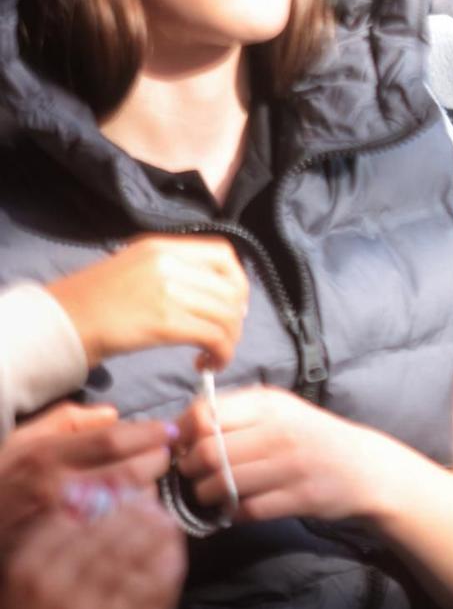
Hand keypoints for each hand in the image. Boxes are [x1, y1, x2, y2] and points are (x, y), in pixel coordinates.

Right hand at [0, 408, 173, 550]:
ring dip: (150, 492)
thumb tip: (113, 414)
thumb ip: (66, 420)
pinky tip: (139, 515)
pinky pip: (119, 535)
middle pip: (128, 472)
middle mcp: (56, 490)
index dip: (148, 434)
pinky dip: (137, 522)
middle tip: (165, 457)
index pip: (111, 440)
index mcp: (46, 457)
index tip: (168, 432)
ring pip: (129, 505)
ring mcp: (65, 526)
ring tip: (151, 484)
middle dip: (157, 462)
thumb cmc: (3, 482)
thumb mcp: (22, 442)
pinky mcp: (70, 554)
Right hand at [0, 499, 184, 608]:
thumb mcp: (20, 584)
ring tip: (169, 523)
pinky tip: (173, 558)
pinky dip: (160, 569)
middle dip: (134, 514)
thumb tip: (82, 501)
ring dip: (153, 535)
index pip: (71, 517)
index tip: (125, 492)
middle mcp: (49, 579)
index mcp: (26, 565)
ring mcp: (77, 602)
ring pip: (126, 554)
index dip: (103, 501)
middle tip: (156, 505)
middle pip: (103, 531)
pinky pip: (139, 587)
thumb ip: (46, 546)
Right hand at [45, 236, 249, 370]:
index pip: (223, 254)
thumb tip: (212, 292)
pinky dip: (220, 353)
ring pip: (226, 314)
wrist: (59, 322)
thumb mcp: (136, 268)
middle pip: (230, 288)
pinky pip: (213, 336)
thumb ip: (174, 271)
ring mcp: (168, 291)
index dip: (237, 281)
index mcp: (163, 246)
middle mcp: (170, 263)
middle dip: (235, 318)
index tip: (232, 304)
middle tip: (224, 337)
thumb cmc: (93, 301)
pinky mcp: (164, 321)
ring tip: (214, 355)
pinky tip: (204, 363)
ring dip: (229, 340)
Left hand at [176, 386, 383, 525]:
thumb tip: (180, 428)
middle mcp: (280, 431)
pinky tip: (237, 506)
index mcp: (270, 404)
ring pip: (221, 484)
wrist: (365, 468)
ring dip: (206, 494)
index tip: (182, 445)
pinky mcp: (298, 497)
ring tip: (213, 493)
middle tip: (195, 474)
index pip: (204, 414)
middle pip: (207, 452)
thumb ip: (236, 414)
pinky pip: (245, 510)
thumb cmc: (312, 437)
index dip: (182, 434)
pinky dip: (232, 513)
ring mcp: (291, 466)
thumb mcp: (280, 412)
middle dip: (190, 468)